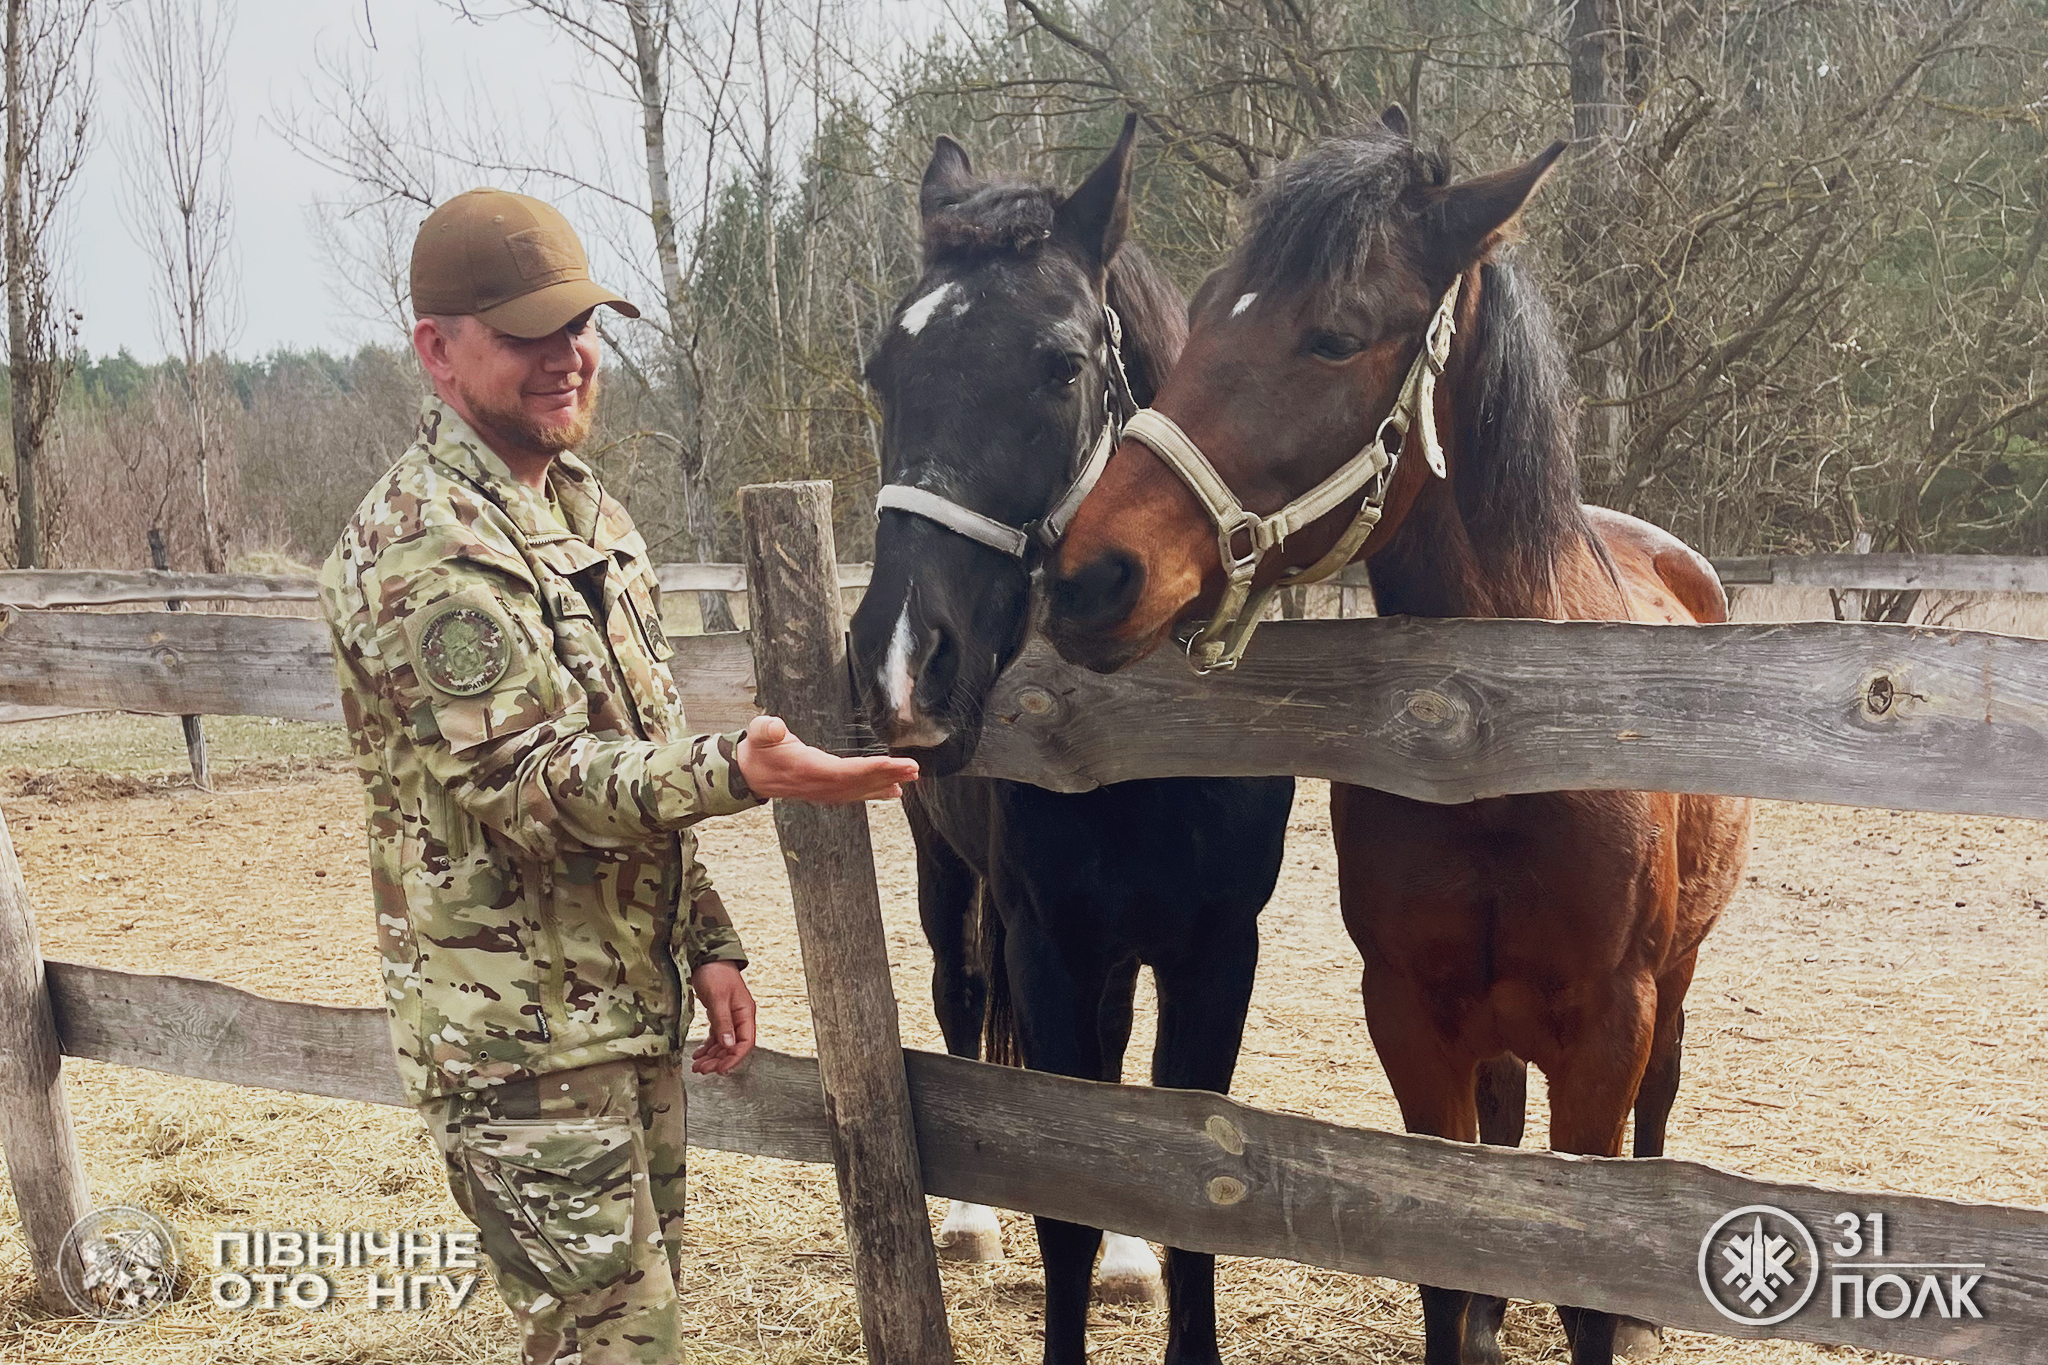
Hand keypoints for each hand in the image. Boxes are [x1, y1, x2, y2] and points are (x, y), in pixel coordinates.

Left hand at [689, 961, 755, 1074]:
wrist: (707, 957)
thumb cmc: (716, 973)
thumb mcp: (718, 998)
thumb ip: (723, 1022)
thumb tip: (728, 1045)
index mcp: (745, 1013)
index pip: (745, 1043)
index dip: (733, 1058)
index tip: (719, 1069)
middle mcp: (740, 1018)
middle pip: (733, 1046)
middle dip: (719, 1060)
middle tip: (702, 1069)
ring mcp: (730, 1017)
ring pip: (723, 1044)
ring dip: (712, 1056)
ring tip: (697, 1065)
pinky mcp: (719, 1015)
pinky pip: (716, 1036)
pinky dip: (708, 1046)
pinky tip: (699, 1053)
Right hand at [736, 714, 918, 802]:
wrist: (747, 774)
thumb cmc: (757, 751)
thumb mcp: (757, 734)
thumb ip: (765, 730)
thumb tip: (774, 728)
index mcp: (806, 770)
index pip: (845, 771)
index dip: (873, 770)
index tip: (896, 765)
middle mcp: (818, 785)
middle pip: (859, 783)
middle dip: (887, 776)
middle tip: (913, 770)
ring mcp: (822, 792)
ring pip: (859, 791)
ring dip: (885, 784)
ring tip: (909, 778)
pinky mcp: (824, 792)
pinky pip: (853, 794)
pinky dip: (873, 792)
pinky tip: (892, 791)